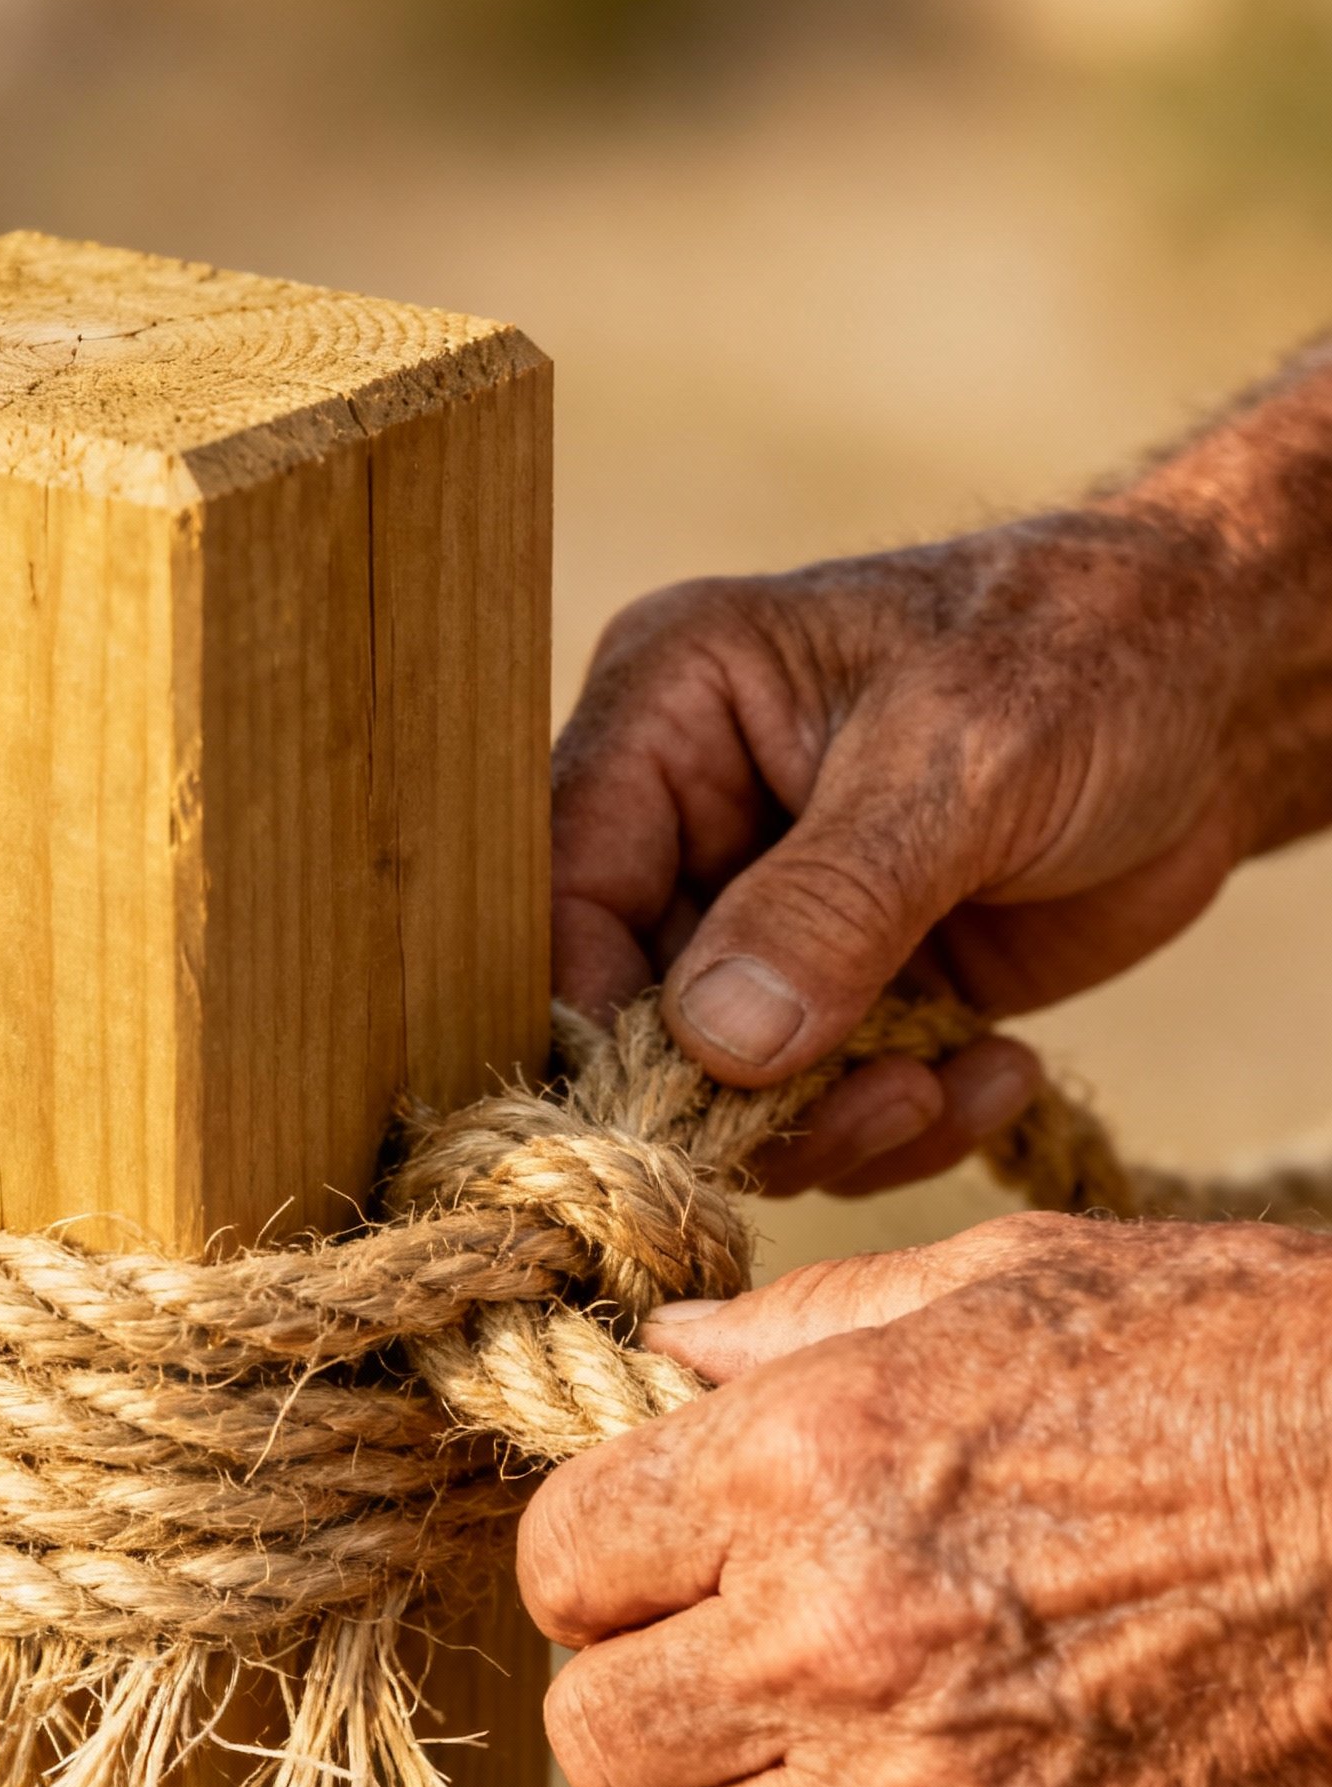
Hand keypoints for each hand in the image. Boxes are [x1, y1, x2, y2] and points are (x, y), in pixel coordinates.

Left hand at [516, 1214, 1331, 1786]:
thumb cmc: (1231, 1356)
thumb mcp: (1008, 1282)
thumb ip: (806, 1326)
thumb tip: (671, 1354)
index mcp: (800, 1459)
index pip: (558, 1560)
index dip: (597, 1554)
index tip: (656, 1550)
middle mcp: (827, 1633)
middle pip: (595, 1738)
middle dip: (645, 1689)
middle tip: (734, 1650)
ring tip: (828, 1746)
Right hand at [554, 489, 1312, 1195]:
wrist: (1221, 702)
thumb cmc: (1089, 660)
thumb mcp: (961, 763)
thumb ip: (831, 902)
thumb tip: (712, 1045)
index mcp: (672, 715)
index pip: (565, 893)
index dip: (600, 1020)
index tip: (685, 1112)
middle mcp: (694, 823)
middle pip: (633, 1018)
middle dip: (742, 1099)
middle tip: (874, 1107)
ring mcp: (768, 920)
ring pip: (728, 1091)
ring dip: (836, 1125)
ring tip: (943, 1084)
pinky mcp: (849, 995)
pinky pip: (826, 1110)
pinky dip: (906, 1126)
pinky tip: (998, 1073)